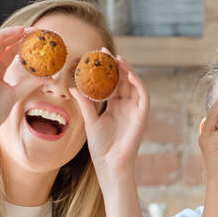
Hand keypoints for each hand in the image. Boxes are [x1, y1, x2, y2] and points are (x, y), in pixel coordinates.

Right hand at [0, 26, 43, 134]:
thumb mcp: (18, 92)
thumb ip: (31, 83)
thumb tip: (51, 77)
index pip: (10, 51)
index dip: (22, 42)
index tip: (37, 38)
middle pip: (2, 44)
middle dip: (17, 34)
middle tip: (33, 30)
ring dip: (5, 34)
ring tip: (21, 30)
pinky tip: (4, 36)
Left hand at [69, 52, 148, 189]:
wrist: (110, 164)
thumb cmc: (101, 147)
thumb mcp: (90, 121)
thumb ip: (85, 104)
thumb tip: (73, 88)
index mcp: (115, 106)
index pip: (113, 83)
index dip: (106, 70)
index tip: (96, 56)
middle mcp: (126, 106)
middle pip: (124, 80)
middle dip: (116, 65)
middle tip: (104, 52)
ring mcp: (135, 110)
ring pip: (135, 84)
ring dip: (128, 70)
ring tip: (117, 59)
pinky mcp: (142, 116)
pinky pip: (143, 96)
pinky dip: (138, 83)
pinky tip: (129, 74)